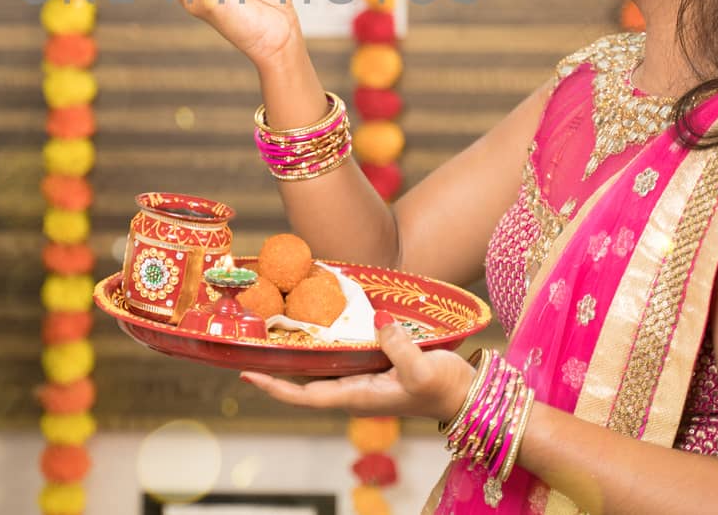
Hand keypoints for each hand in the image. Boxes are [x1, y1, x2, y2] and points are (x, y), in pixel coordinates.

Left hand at [239, 313, 474, 423]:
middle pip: (305, 380)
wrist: (469, 394)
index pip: (305, 395)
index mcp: (358, 397)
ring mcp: (364, 378)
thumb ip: (397, 346)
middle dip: (277, 366)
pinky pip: (343, 355)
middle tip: (252, 341)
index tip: (248, 376)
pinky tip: (321, 320)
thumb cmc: (445, 389)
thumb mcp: (422, 369)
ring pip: (322, 366)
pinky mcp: (377, 366)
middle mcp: (354, 390)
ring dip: (299, 351)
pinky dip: (327, 340)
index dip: (275, 387)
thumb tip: (377, 322)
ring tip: (275, 327)